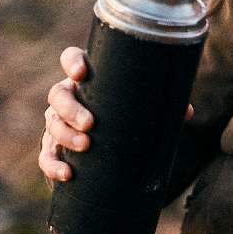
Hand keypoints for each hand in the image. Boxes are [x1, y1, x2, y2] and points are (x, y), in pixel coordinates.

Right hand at [38, 45, 193, 183]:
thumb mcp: (148, 110)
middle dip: (71, 108)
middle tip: (90, 123)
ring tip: (85, 144)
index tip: (81, 72)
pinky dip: (53, 166)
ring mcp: (58, 124)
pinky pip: (47, 157)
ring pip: (51, 125)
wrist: (121, 154)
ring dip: (65, 135)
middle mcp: (69, 99)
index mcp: (90, 81)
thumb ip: (166, 107)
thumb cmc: (133, 119)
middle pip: (58, 95)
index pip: (72, 60)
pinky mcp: (56, 150)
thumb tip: (186, 112)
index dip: (72, 62)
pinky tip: (67, 173)